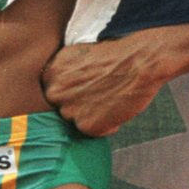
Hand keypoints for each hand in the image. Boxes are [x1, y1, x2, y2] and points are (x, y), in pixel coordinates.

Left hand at [42, 36, 166, 136]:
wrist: (137, 63)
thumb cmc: (115, 57)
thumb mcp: (78, 56)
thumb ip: (66, 72)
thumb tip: (65, 85)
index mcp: (51, 72)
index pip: (54, 89)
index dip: (70, 91)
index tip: (84, 89)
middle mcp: (55, 91)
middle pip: (62, 106)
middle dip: (78, 104)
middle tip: (99, 97)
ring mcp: (69, 110)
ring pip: (76, 119)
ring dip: (90, 115)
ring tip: (109, 102)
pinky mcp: (86, 125)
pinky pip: (92, 131)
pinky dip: (105, 126)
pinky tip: (116, 112)